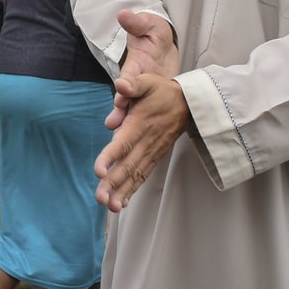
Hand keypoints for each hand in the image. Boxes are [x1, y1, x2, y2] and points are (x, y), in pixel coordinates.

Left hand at [95, 71, 190, 211]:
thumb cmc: (162, 92)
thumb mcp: (148, 81)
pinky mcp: (154, 157)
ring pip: (135, 175)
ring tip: (109, 207)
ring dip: (122, 192)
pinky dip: (132, 190)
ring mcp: (151, 152)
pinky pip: (142, 176)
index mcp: (140, 125)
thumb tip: (120, 85)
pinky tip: (121, 203)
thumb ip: (133, 84)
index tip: (98, 172)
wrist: (190, 103)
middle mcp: (145, 143)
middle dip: (113, 184)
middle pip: (127, 166)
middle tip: (100, 199)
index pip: (123, 144)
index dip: (109, 157)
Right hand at [107, 10, 178, 129]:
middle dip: (120, 110)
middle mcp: (135, 82)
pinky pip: (144, 113)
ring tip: (120, 133)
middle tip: (113, 123)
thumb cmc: (153, 34)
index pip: (128, 77)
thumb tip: (124, 14)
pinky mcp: (149, 99)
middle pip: (126, 98)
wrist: (158, 45)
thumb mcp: (148, 25)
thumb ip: (137, 22)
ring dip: (127, 121)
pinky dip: (139, 126)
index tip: (121, 91)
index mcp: (136, 66)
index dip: (125, 85)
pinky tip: (140, 138)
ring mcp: (142, 92)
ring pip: (133, 110)